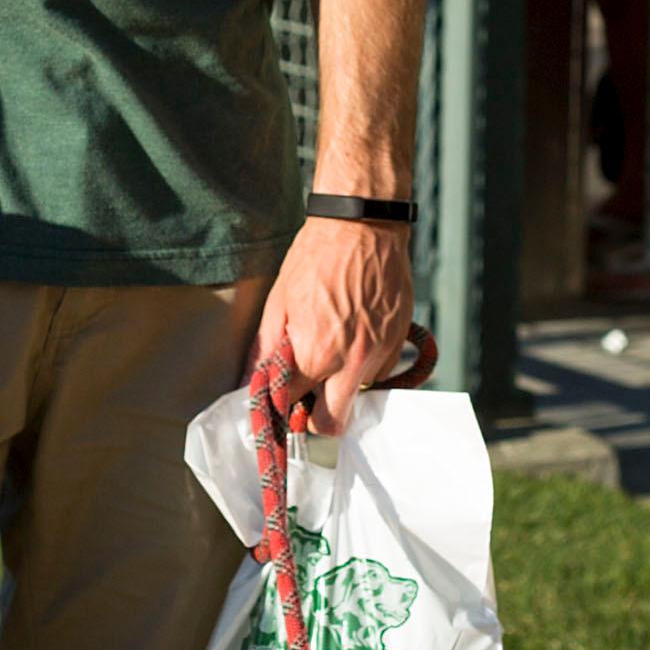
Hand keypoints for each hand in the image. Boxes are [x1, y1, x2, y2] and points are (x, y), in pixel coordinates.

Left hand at [254, 214, 412, 435]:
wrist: (364, 225)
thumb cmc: (316, 258)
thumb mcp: (279, 300)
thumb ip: (266, 347)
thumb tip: (251, 379)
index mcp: (316, 354)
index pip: (293, 405)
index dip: (282, 404)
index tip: (279, 400)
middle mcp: (352, 362)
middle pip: (333, 424)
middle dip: (316, 419)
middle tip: (307, 398)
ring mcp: (380, 353)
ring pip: (357, 395)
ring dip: (342, 385)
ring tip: (332, 348)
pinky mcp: (398, 342)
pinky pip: (379, 372)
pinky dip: (364, 364)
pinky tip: (353, 334)